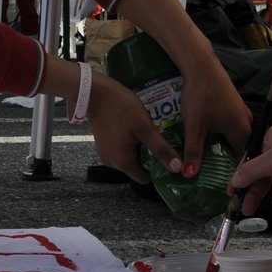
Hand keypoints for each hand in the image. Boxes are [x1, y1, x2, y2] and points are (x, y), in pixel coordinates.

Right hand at [40, 60, 172, 183]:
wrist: (94, 92)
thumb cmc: (121, 108)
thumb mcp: (145, 128)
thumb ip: (161, 150)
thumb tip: (177, 169)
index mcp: (123, 162)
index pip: (144, 179)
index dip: (156, 170)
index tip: (164, 156)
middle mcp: (111, 162)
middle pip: (136, 168)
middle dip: (147, 156)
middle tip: (156, 139)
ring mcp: (104, 153)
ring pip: (128, 158)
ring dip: (138, 148)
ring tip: (145, 131)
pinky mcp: (102, 144)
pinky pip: (120, 150)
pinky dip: (128, 143)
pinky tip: (133, 128)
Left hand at [172, 56, 251, 179]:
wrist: (200, 65)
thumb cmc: (200, 96)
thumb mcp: (195, 127)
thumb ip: (193, 153)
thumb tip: (189, 175)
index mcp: (242, 130)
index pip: (239, 159)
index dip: (229, 172)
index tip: (218, 183)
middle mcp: (246, 121)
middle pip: (236, 147)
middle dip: (223, 159)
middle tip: (208, 173)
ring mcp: (240, 110)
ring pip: (231, 135)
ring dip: (220, 145)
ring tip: (205, 157)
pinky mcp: (232, 102)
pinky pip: (228, 124)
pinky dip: (219, 132)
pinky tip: (205, 135)